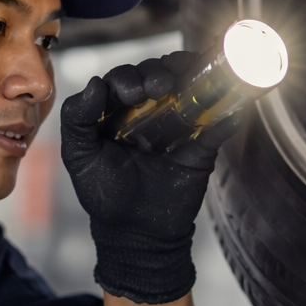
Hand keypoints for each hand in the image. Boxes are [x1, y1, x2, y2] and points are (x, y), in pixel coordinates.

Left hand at [60, 51, 241, 303]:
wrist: (136, 232)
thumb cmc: (104, 192)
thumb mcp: (79, 156)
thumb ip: (77, 119)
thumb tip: (96, 83)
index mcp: (118, 109)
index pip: (125, 78)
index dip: (128, 78)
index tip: (131, 94)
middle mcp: (150, 109)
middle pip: (158, 74)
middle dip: (157, 73)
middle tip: (157, 88)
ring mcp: (179, 124)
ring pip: (188, 87)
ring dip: (189, 77)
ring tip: (184, 85)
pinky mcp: (202, 144)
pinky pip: (218, 124)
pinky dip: (226, 115)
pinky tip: (228, 112)